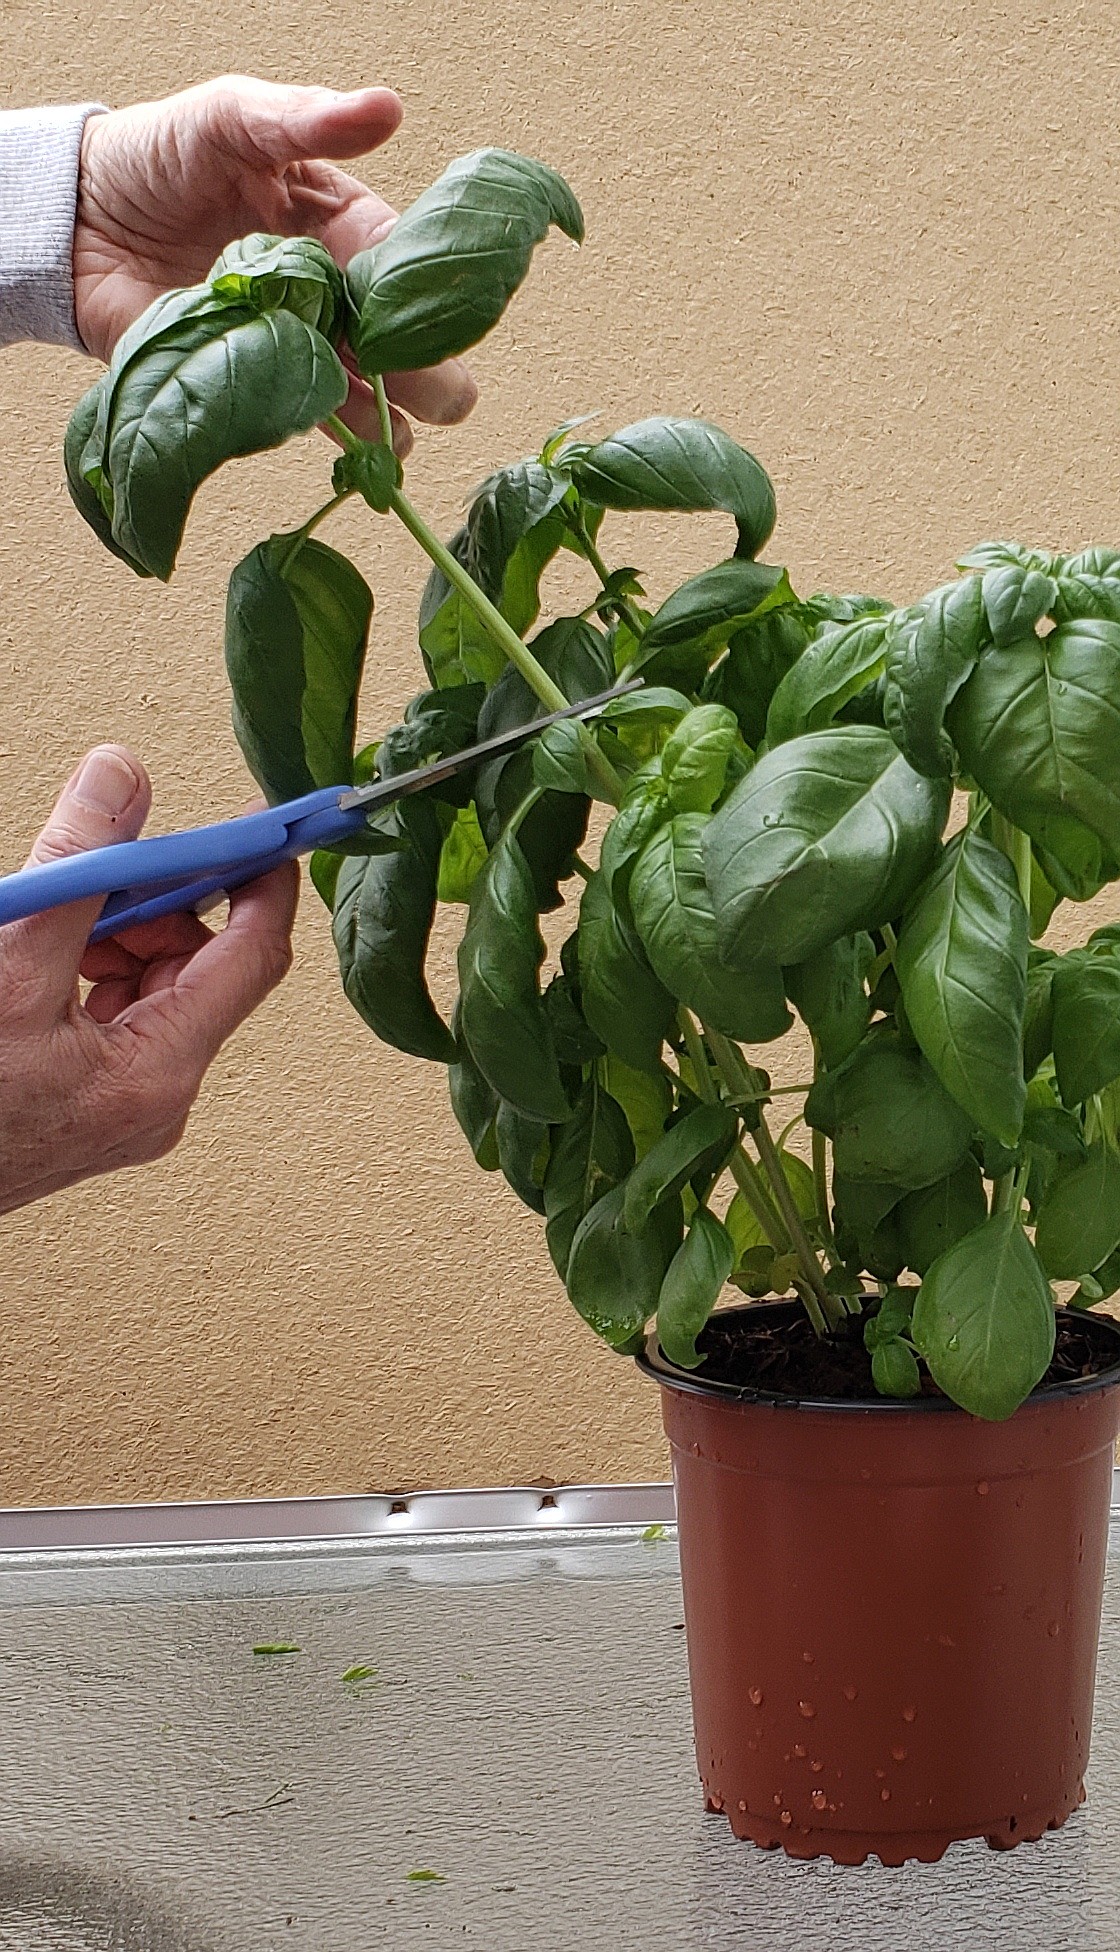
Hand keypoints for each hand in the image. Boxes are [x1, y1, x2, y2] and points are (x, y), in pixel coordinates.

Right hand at [0, 746, 297, 1215]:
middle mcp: (155, 1099)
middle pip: (200, 969)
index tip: (262, 826)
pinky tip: (39, 957)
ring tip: (49, 919)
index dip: (261, 879)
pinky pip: (115, 1016)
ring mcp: (123, 1109)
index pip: (253, 956)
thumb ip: (74, 868)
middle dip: (157, 904)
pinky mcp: (89, 1107)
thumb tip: (121, 779)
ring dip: (114, 934)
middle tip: (102, 867)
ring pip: (153, 988)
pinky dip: (88, 970)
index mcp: (157, 1073)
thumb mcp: (7, 966)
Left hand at [72, 75, 476, 453]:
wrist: (74, 221)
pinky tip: (360, 441)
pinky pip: (302, 410)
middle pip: (391, 333)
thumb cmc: (153, 157)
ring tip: (404, 430)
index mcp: (334, 221)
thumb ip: (303, 120)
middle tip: (446, 391)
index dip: (420, 289)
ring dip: (387, 411)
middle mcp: (323, 286)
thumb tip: (382, 108)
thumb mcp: (230, 116)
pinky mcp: (252, 380)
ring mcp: (292, 338)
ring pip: (359, 383)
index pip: (395, 258)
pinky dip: (332, 429)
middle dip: (422, 365)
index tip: (436, 313)